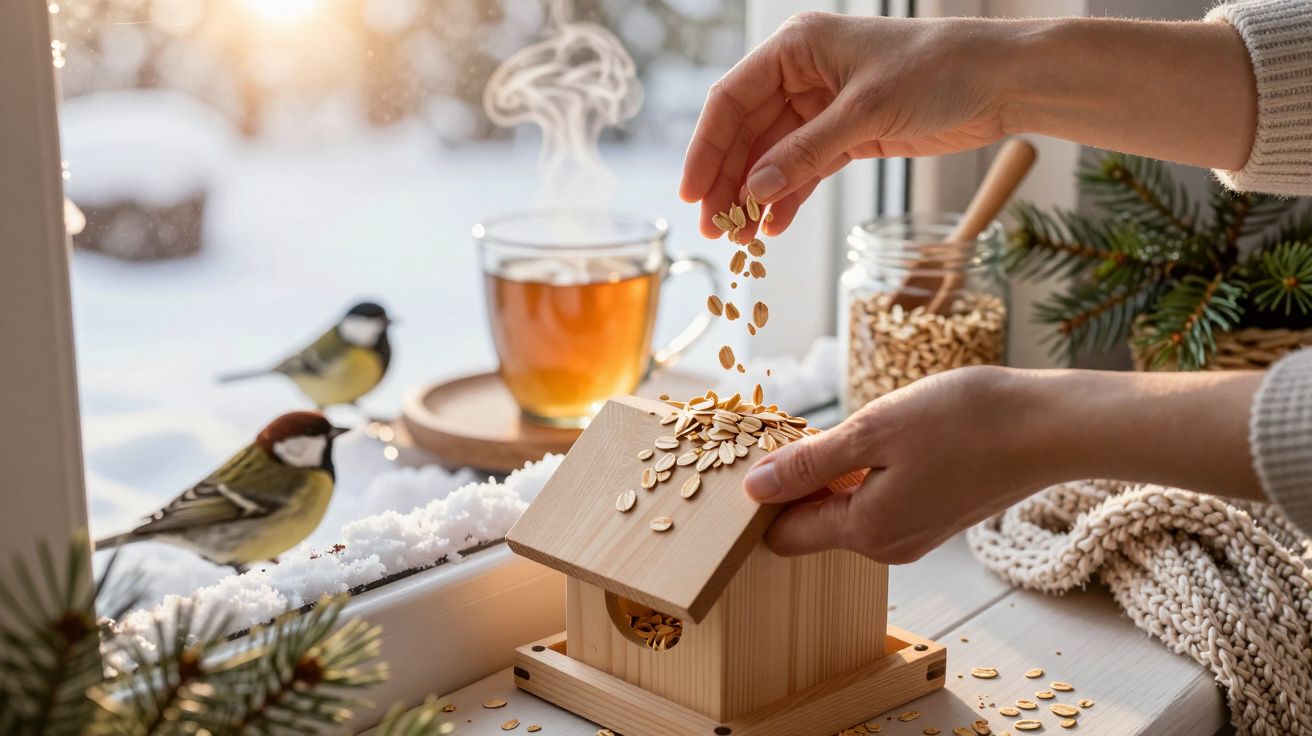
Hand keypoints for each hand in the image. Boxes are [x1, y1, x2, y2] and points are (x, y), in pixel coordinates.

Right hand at [680, 13, 1014, 237]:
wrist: (1004, 82)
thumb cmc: (939, 71)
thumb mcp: (865, 113)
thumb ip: (805, 154)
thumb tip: (754, 192)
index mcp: (797, 48)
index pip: (732, 100)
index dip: (706, 148)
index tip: (690, 193)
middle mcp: (803, 74)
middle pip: (747, 133)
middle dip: (728, 182)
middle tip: (713, 229)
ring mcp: (825, 106)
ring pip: (773, 157)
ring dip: (755, 197)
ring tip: (740, 239)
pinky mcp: (849, 135)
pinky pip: (804, 170)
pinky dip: (788, 199)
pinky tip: (773, 228)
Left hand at [744, 366, 1050, 562]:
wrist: (1051, 427)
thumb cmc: (965, 421)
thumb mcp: (873, 431)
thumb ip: (810, 464)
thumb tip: (755, 488)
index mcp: (865, 531)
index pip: (784, 535)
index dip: (765, 497)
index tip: (764, 450)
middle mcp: (887, 546)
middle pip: (814, 523)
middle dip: (799, 481)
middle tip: (804, 426)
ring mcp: (915, 535)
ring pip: (848, 509)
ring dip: (835, 473)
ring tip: (852, 427)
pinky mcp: (936, 517)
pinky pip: (880, 501)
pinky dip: (869, 473)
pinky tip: (886, 436)